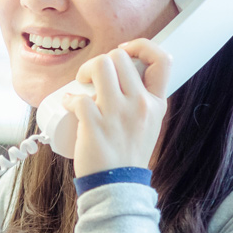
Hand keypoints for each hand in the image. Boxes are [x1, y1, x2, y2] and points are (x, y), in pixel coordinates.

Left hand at [61, 39, 170, 177]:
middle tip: (92, 77)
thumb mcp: (149, 125)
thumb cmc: (128, 155)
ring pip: (100, 66)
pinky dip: (70, 99)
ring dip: (85, 71)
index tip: (125, 52)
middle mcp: (140, 104)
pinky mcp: (96, 125)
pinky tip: (70, 106)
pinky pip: (79, 97)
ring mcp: (118, 114)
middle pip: (120, 57)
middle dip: (102, 61)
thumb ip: (143, 102)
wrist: (117, 186)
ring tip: (81, 86)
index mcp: (155, 103)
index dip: (142, 46)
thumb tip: (125, 78)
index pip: (162, 59)